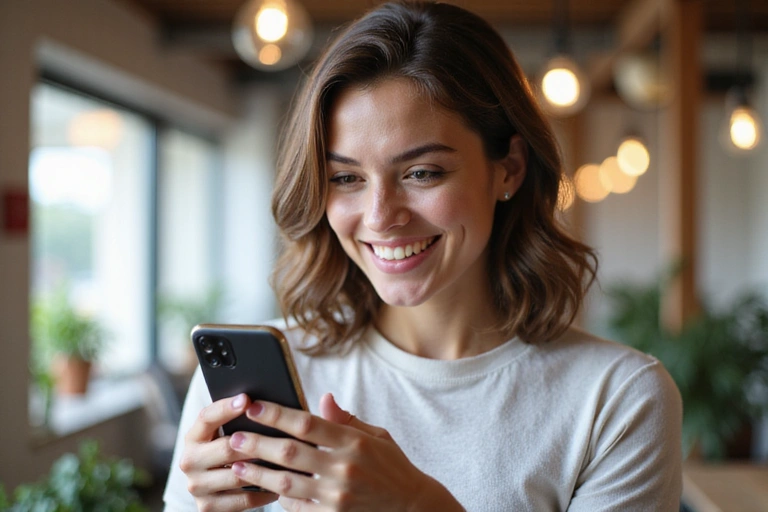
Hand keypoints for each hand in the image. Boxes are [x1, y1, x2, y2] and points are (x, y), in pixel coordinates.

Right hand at [178, 393, 279, 511]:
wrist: (214, 489)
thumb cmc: (229, 450)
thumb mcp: (226, 433)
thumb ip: (238, 420)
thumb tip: (262, 404)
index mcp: (193, 437)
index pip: (207, 417)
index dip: (226, 408)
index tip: (247, 399)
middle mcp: (189, 461)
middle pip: (226, 448)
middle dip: (255, 442)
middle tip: (281, 437)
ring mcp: (196, 486)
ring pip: (237, 475)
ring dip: (263, 470)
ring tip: (287, 463)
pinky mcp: (206, 506)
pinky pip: (242, 499)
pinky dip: (263, 493)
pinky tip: (279, 486)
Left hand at [228, 393, 464, 511]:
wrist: (412, 507)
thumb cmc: (392, 466)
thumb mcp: (376, 436)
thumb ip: (345, 420)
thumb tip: (323, 399)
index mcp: (354, 441)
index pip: (307, 423)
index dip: (277, 413)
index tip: (254, 405)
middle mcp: (344, 467)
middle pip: (290, 452)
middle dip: (258, 443)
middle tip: (235, 436)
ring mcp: (337, 496)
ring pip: (286, 483)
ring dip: (258, 473)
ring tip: (238, 464)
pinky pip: (297, 507)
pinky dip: (279, 498)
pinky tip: (265, 488)